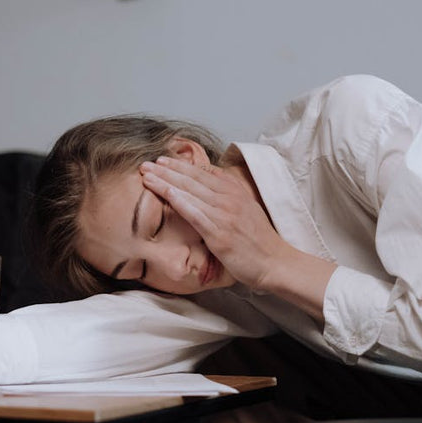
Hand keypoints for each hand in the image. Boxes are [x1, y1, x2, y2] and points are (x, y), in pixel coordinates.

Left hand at [140, 155, 288, 289]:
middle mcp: (230, 198)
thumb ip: (228, 196)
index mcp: (235, 191)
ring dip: (165, 181)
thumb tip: (208, 186)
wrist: (275, 262)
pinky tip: (165, 192)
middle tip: (146, 163)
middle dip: (166, 169)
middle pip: (192, 178)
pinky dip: (179, 200)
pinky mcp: (220, 233)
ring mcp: (225, 215)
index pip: (202, 172)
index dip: (180, 165)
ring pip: (190, 192)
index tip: (162, 160)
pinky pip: (195, 213)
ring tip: (146, 174)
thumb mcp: (246, 209)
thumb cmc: (259, 240)